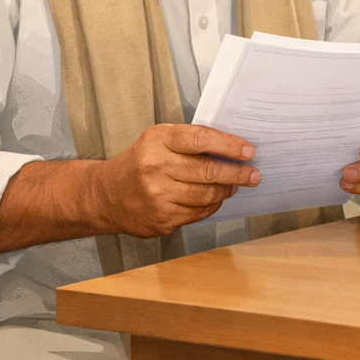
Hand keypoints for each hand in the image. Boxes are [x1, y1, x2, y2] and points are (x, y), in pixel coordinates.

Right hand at [94, 124, 260, 237]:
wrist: (106, 195)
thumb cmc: (140, 162)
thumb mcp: (158, 140)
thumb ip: (190, 142)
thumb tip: (232, 149)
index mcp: (157, 141)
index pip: (200, 140)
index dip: (229, 145)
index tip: (248, 151)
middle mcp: (155, 168)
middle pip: (207, 171)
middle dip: (237, 173)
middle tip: (253, 174)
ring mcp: (157, 196)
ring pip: (206, 195)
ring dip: (226, 190)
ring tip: (235, 185)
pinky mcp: (162, 219)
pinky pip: (198, 213)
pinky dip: (211, 206)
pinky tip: (215, 199)